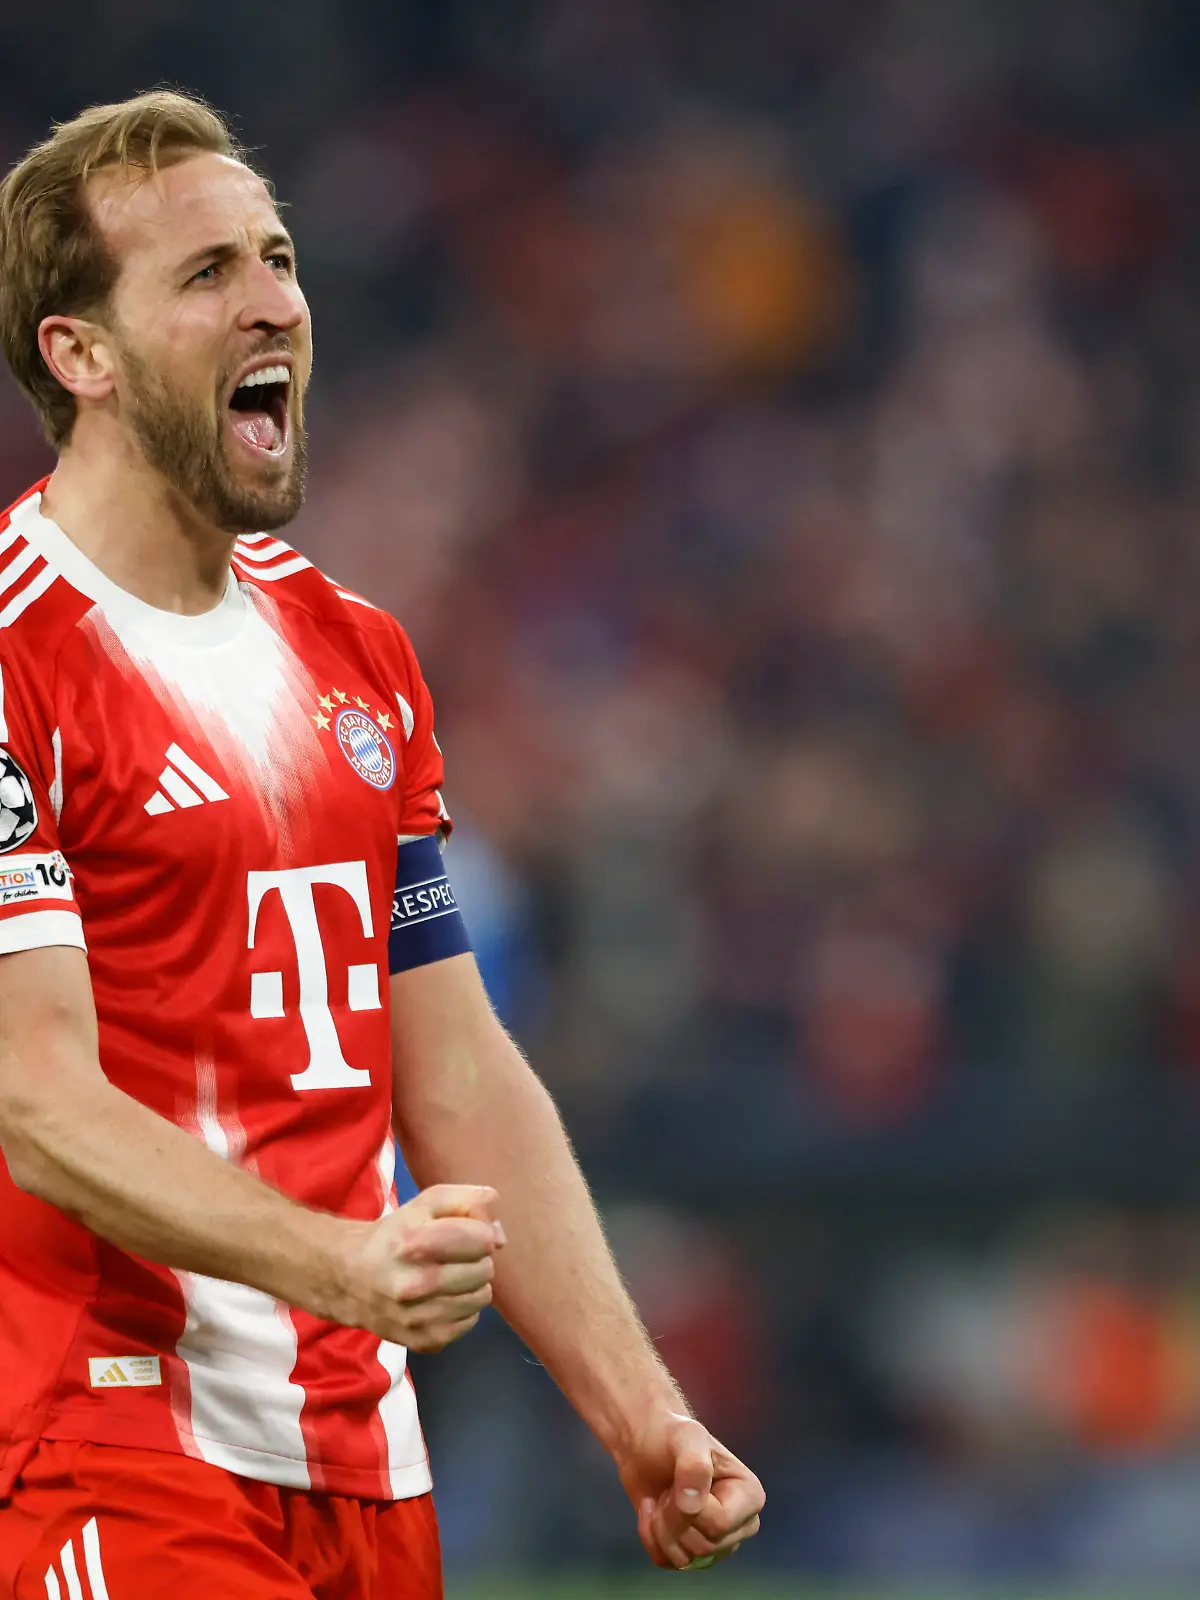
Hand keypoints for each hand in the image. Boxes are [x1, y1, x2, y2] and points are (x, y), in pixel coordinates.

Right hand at [328, 1182, 503, 1351]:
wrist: (350, 1278)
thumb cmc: (395, 1235)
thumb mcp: (427, 1203)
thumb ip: (470, 1202)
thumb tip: (500, 1237)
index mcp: (415, 1243)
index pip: (483, 1239)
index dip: (480, 1232)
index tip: (465, 1233)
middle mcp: (415, 1284)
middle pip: (485, 1269)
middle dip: (475, 1258)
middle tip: (451, 1256)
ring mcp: (420, 1319)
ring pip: (482, 1297)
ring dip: (472, 1284)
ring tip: (447, 1277)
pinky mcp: (424, 1342)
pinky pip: (470, 1322)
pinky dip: (462, 1309)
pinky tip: (441, 1298)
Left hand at [617, 1408, 764, 1570]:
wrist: (646, 1446)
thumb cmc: (672, 1437)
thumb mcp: (687, 1437)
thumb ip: (694, 1466)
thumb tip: (692, 1507)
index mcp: (750, 1497)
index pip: (720, 1523)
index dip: (689, 1508)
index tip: (677, 1480)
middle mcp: (740, 1525)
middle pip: (703, 1546)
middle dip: (672, 1518)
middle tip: (667, 1488)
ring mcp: (717, 1543)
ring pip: (685, 1559)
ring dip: (660, 1527)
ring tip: (661, 1498)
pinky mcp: (693, 1554)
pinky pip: (668, 1563)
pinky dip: (650, 1538)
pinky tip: (652, 1513)